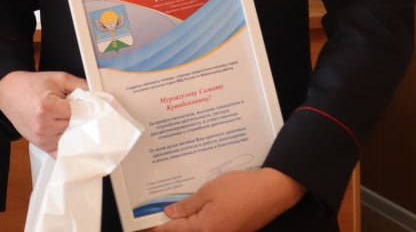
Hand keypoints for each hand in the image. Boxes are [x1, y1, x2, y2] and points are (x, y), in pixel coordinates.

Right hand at [0, 70, 86, 154]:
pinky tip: (72, 138)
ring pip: (71, 140)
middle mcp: (42, 126)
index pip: (78, 114)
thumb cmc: (30, 85)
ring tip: (71, 119)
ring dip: (76, 131)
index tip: (92, 106)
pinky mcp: (40, 146)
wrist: (8, 93)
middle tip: (82, 111)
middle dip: (82, 120)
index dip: (87, 108)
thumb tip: (97, 96)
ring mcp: (41, 138)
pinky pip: (61, 152)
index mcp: (46, 107)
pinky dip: (69, 146)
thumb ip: (80, 85)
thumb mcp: (57, 78)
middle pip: (76, 127)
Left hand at [154, 168, 304, 231]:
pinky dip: (197, 220)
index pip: (172, 230)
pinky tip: (191, 209)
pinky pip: (209, 227)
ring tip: (171, 208)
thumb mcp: (209, 191)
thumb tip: (170, 214)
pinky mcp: (233, 230)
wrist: (274, 191)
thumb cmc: (242, 188)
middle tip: (154, 214)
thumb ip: (187, 205)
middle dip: (170, 224)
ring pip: (197, 230)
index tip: (141, 223)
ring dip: (184, 221)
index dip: (155, 226)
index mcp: (205, 228)